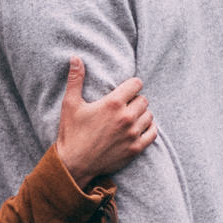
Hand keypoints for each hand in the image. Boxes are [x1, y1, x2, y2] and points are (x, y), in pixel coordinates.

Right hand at [54, 57, 157, 185]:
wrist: (74, 164)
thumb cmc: (71, 133)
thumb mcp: (70, 104)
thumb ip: (75, 79)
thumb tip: (75, 58)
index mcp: (113, 104)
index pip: (136, 84)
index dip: (131, 85)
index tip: (126, 89)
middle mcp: (126, 118)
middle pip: (143, 100)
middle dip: (135, 100)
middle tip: (125, 105)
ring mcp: (132, 134)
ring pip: (149, 115)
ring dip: (142, 114)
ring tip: (130, 117)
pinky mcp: (135, 149)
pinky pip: (152, 133)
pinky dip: (149, 129)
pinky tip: (139, 128)